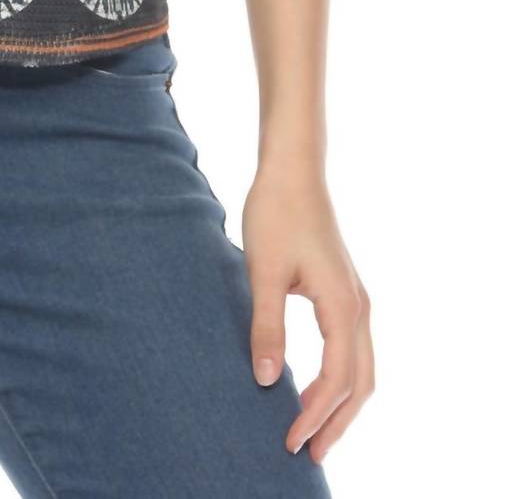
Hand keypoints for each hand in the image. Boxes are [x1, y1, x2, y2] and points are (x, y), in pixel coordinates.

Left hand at [242, 167, 373, 464]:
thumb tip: (267, 381)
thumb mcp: (262, 271)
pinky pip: (352, 349)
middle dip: (337, 423)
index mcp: (342, 306)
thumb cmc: (275, 213)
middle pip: (360, 383)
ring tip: (314, 431)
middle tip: (309, 453)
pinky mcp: (344, 291)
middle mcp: (358, 307)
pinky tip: (314, 387)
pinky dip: (341, 378)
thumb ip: (266, 326)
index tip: (288, 440)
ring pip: (362, 367)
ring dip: (342, 403)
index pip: (336, 379)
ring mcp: (355, 299)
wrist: (292, 170)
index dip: (314, 415)